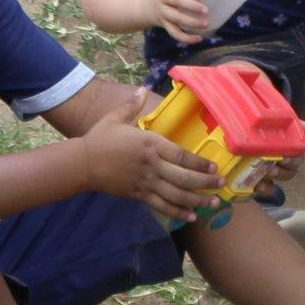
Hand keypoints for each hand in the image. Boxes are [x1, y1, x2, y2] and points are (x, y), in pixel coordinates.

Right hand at [81, 95, 222, 223]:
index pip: (181, 156)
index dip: (200, 163)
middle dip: (205, 182)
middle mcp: (151, 165)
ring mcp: (146, 182)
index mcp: (150, 144)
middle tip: (221, 183)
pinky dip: (178, 212)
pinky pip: (162, 206)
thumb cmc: (100, 138)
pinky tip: (191, 216)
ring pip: (177, 194)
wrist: (82, 163)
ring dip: (197, 200)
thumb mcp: (116, 118)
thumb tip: (141, 88)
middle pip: (184, 177)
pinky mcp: (138, 195)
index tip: (214, 167)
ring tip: (214, 202)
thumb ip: (132, 105)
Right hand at [148, 0, 212, 44]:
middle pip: (176, 2)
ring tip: (205, 24)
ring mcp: (163, 13)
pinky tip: (198, 38)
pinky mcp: (165, 26)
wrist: (147, 4)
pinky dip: (186, 38)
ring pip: (176, 19)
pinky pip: (175, 33)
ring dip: (191, 22)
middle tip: (206, 10)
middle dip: (191, 6)